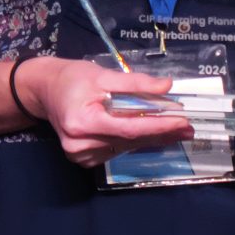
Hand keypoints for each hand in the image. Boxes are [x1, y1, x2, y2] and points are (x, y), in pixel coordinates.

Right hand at [24, 56, 196, 166]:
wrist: (45, 91)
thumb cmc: (73, 79)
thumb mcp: (103, 74)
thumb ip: (135, 83)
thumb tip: (166, 86)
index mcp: (82, 122)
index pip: (129, 129)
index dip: (158, 126)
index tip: (182, 122)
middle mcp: (80, 145)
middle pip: (130, 141)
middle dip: (162, 133)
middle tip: (188, 128)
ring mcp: (81, 156)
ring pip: (126, 147)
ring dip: (152, 138)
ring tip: (177, 130)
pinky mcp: (84, 160)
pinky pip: (117, 150)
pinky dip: (135, 141)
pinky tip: (152, 134)